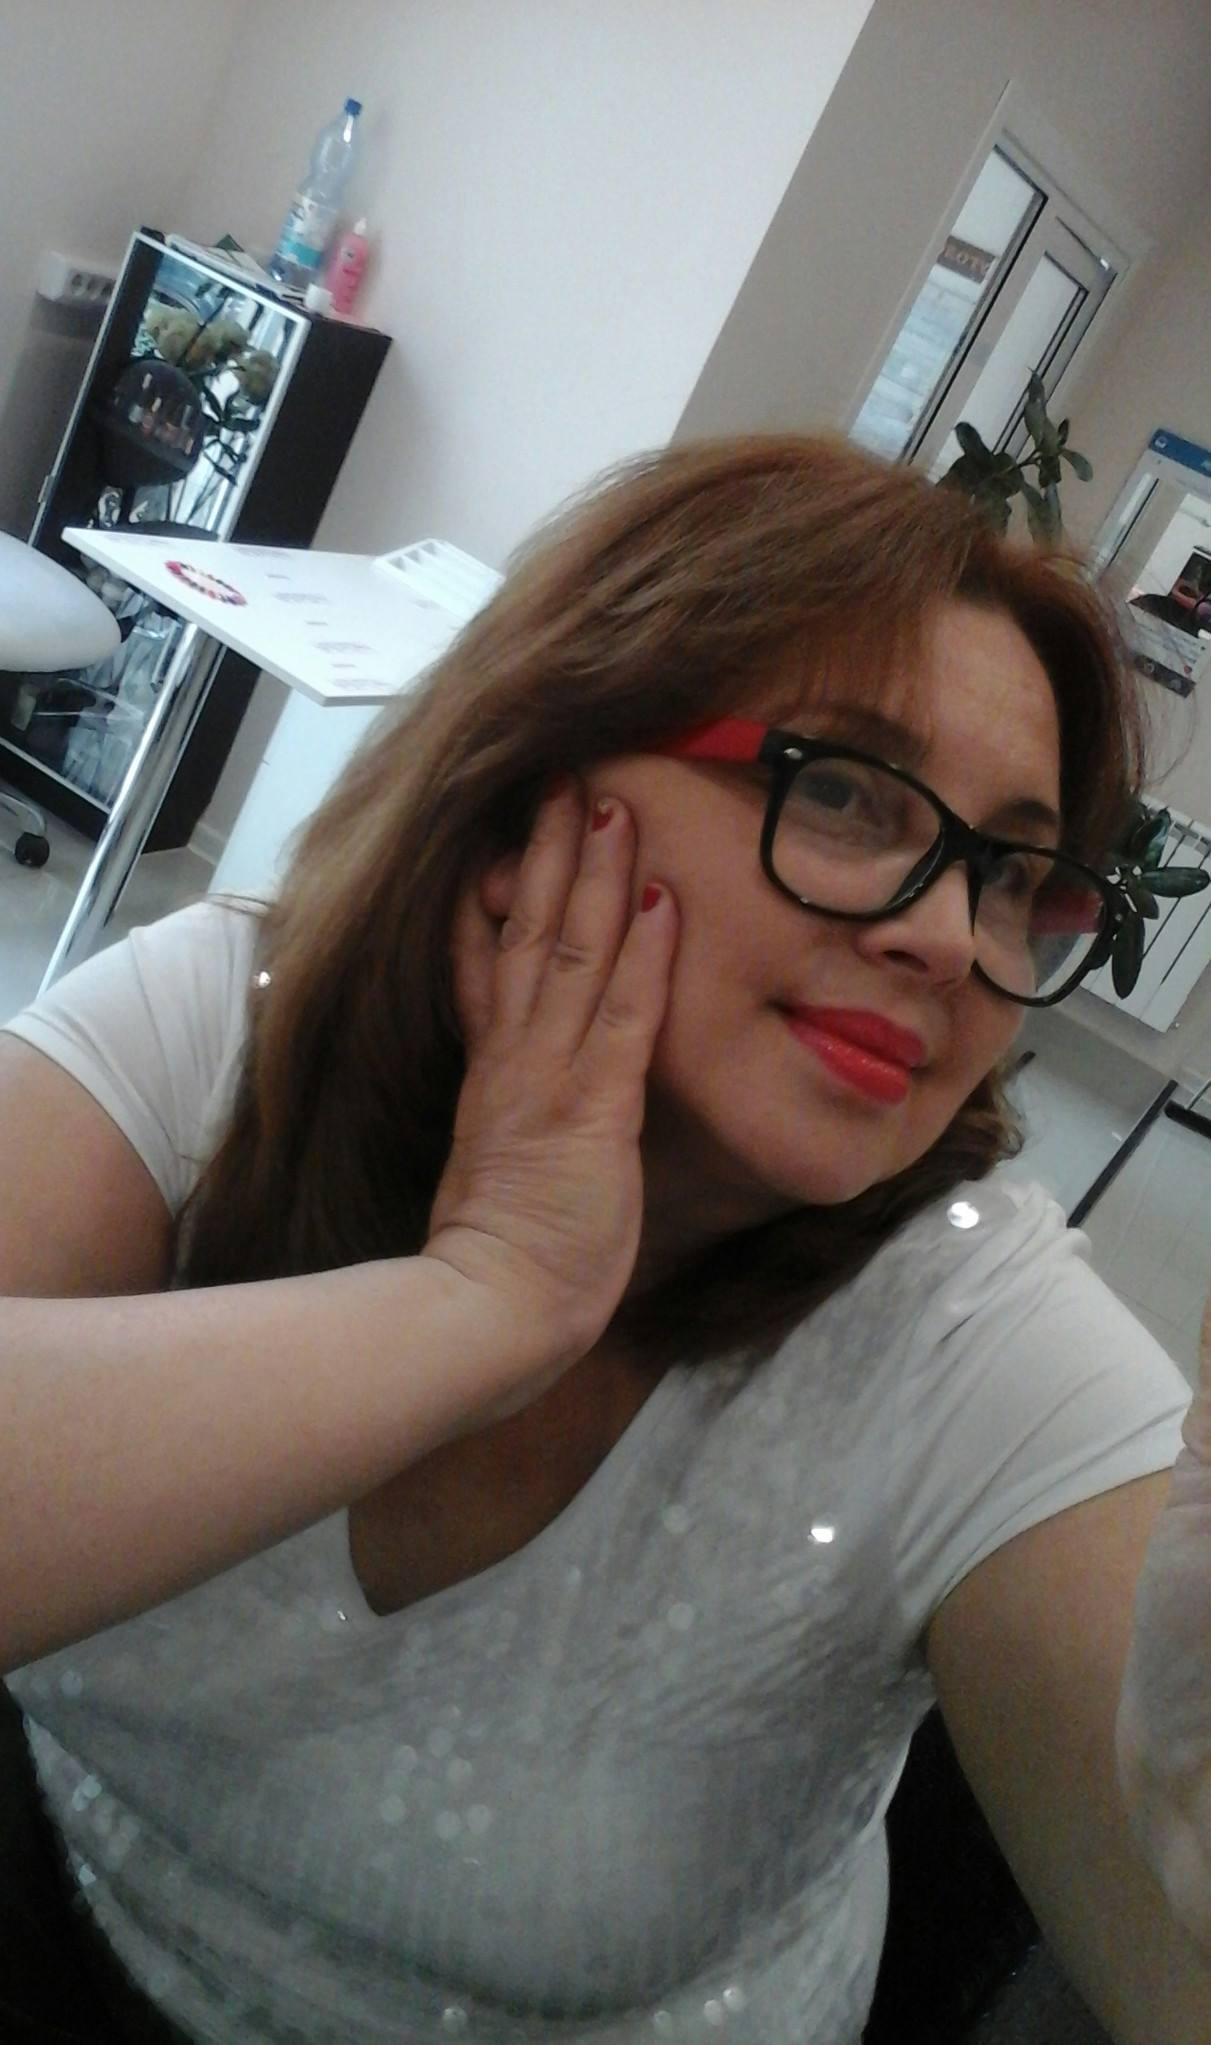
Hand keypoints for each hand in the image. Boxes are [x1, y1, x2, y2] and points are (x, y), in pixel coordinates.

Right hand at [423, 783, 676, 1418]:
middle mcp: (515, 1058)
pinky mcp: (594, 1106)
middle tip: (563, 780)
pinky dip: (644, 954)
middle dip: (546, 853)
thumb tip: (513, 1106)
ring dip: (593, 874)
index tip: (501, 837)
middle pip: (528, 934)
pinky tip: (660, 898)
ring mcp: (550, 1076)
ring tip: (608, 801)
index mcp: (490, 1074)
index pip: (483, 965)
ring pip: (572, 952)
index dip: (492, 897)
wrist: (489, 1311)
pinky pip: (625, 1015)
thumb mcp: (493, 1174)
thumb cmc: (501, 1265)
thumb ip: (502, 1125)